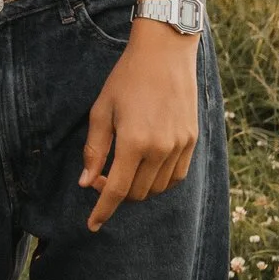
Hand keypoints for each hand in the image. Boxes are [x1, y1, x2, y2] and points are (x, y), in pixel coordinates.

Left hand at [79, 19, 199, 229]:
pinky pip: (175, 176)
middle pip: (137, 193)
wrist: (164, 54)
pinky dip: (159, 180)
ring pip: (157, 188)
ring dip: (138, 187)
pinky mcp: (192, 141)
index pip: (116, 191)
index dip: (102, 211)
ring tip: (123, 166)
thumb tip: (86, 182)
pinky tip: (146, 165)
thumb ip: (95, 149)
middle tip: (101, 173)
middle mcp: (161, 149)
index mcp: (134, 142)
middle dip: (116, 192)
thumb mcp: (101, 110)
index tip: (92, 226)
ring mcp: (180, 146)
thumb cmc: (127, 79)